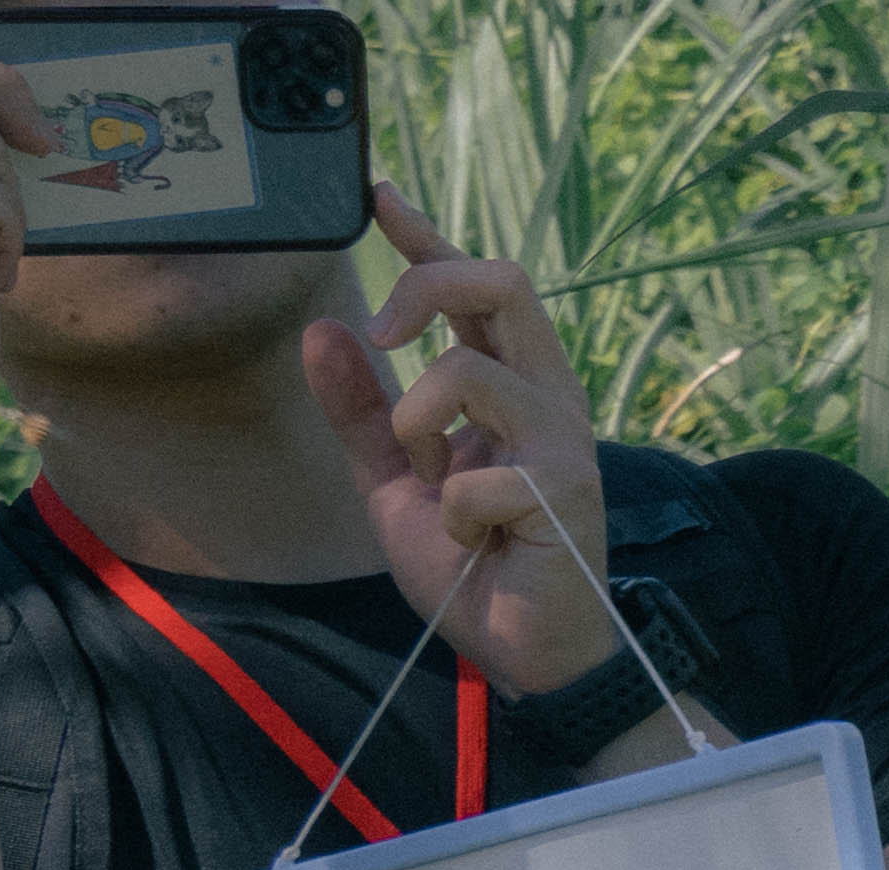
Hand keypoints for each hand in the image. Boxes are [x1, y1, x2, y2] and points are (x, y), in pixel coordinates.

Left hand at [302, 183, 635, 703]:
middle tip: (383, 334)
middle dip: (428, 284)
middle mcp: (546, 398)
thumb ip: (363, 415)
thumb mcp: (395, 485)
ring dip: (421, 429)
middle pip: (502, 281)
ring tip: (436, 492)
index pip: (474, 289)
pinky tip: (477, 545)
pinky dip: (454, 517)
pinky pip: (474, 476)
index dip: (427, 236)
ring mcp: (562, 442)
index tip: (379, 195)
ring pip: (467, 374)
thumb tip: (323, 334)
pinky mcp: (565, 492)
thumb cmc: (476, 570)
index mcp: (512, 387)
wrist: (528, 654)